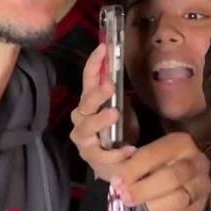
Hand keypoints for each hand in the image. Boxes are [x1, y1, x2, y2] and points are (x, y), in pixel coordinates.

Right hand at [70, 44, 137, 180]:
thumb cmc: (116, 130)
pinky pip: (102, 155)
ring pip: (87, 128)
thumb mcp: (119, 107)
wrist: (113, 162)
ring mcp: (83, 139)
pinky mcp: (91, 158)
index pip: (88, 79)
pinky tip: (130, 149)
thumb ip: (115, 90)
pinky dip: (116, 152)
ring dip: (100, 120)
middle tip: (109, 86)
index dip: (94, 63)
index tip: (104, 47)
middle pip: (85, 103)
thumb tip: (117, 63)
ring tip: (114, 114)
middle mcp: (81, 118)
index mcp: (88, 102)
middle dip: (96, 94)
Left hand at [112, 132, 210, 210]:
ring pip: (179, 199)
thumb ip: (123, 160)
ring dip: (153, 206)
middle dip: (144, 190)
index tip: (116, 181)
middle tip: (125, 197)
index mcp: (179, 142)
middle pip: (171, 177)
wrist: (165, 177)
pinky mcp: (201, 205)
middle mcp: (197, 161)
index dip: (133, 169)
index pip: (154, 155)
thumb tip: (120, 172)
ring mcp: (202, 184)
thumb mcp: (133, 156)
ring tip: (138, 208)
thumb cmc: (146, 165)